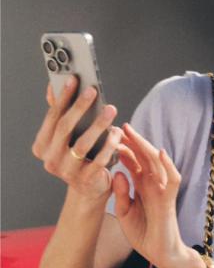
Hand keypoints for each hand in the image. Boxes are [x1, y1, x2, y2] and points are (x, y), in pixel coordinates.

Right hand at [31, 75, 122, 200]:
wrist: (89, 188)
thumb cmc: (79, 157)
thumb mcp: (67, 137)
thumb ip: (60, 113)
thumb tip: (52, 87)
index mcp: (42, 146)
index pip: (52, 118)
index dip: (63, 98)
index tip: (73, 79)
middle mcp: (51, 160)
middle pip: (64, 128)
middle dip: (79, 107)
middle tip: (93, 91)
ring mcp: (67, 172)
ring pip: (82, 143)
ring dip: (98, 124)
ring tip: (111, 110)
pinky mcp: (86, 179)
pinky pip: (99, 159)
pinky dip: (109, 144)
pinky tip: (117, 132)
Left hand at [111, 122, 186, 267]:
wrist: (159, 254)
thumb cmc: (144, 234)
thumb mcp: (124, 212)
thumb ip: (121, 193)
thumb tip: (116, 172)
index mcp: (141, 186)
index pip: (133, 162)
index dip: (123, 148)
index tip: (109, 136)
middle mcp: (153, 184)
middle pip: (144, 157)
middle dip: (133, 141)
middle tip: (119, 126)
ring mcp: (162, 190)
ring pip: (156, 162)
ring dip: (145, 147)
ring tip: (133, 133)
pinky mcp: (169, 199)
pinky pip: (172, 179)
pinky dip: (168, 165)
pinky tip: (160, 152)